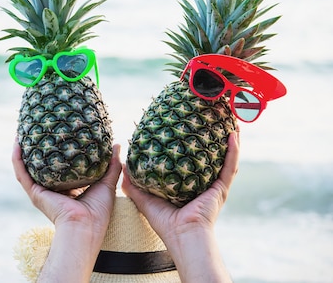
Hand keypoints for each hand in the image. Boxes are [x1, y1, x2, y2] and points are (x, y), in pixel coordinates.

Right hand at [12, 141, 121, 282]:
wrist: (85, 226)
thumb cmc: (98, 212)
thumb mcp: (107, 184)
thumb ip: (112, 165)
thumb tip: (117, 145)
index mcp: (67, 190)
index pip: (60, 167)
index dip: (57, 152)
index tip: (59, 135)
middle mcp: (51, 190)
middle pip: (40, 166)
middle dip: (37, 149)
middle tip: (37, 130)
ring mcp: (41, 191)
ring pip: (27, 168)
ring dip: (21, 151)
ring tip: (21, 133)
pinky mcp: (34, 193)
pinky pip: (22, 173)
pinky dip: (17, 159)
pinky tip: (16, 143)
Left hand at [121, 131, 239, 282]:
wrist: (182, 236)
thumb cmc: (164, 223)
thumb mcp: (145, 199)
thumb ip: (133, 184)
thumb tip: (122, 167)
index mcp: (189, 185)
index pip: (191, 161)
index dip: (190, 145)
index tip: (186, 126)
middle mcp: (204, 183)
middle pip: (211, 156)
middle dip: (213, 138)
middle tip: (212, 119)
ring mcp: (215, 185)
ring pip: (225, 157)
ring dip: (229, 140)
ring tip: (229, 121)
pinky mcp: (221, 188)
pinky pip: (230, 166)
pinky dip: (233, 150)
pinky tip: (233, 134)